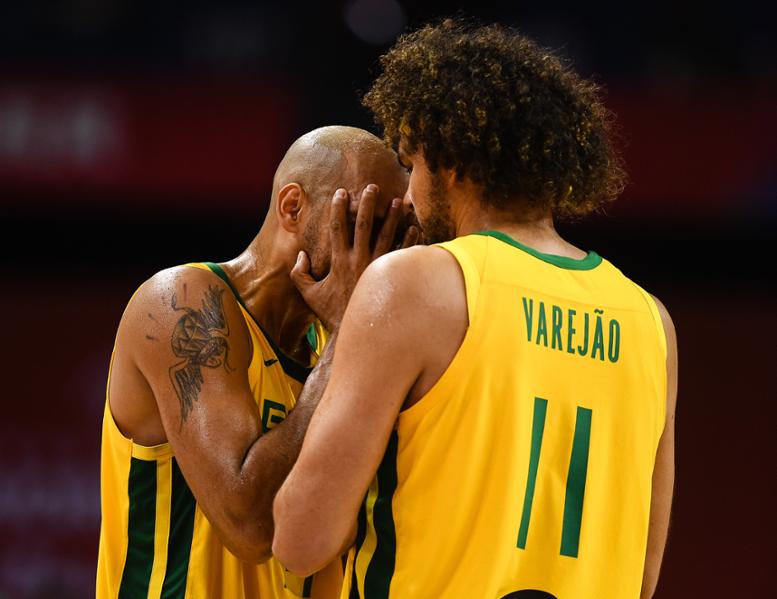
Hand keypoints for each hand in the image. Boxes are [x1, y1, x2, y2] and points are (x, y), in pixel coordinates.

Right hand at [291, 184, 419, 330]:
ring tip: (397, 202)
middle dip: (368, 204)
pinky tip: (415, 228)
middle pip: (364, 225)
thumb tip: (300, 255)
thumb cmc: (333, 313)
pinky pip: (403, 254)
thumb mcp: (309, 295)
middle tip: (373, 187)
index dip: (338, 209)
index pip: (338, 228)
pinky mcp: (392, 277)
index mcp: (339, 261)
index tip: (342, 193)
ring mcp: (377, 268)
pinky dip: (410, 240)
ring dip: (392, 217)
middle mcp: (358, 261)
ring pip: (387, 236)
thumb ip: (300, 275)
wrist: (358, 332)